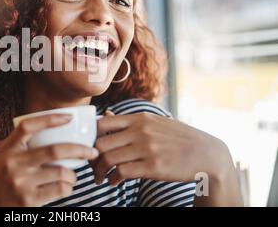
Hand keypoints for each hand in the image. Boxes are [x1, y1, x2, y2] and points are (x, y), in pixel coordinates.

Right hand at [0, 113, 98, 206]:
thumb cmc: (1, 177)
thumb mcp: (6, 156)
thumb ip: (23, 144)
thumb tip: (56, 128)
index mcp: (8, 148)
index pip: (28, 126)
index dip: (50, 119)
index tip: (70, 117)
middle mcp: (14, 163)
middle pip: (55, 150)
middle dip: (80, 150)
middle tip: (93, 151)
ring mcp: (21, 182)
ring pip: (62, 173)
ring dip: (73, 175)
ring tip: (72, 176)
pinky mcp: (29, 200)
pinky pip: (60, 190)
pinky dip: (68, 188)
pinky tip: (65, 187)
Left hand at [91, 111, 233, 185]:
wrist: (207, 154)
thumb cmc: (178, 138)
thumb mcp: (155, 122)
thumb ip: (129, 120)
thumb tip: (105, 115)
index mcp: (139, 118)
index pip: (102, 123)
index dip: (90, 136)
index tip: (90, 147)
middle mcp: (140, 131)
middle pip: (101, 143)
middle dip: (92, 157)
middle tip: (93, 166)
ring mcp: (146, 149)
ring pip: (109, 159)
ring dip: (100, 171)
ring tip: (100, 177)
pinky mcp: (153, 167)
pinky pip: (122, 173)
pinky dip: (113, 179)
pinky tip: (114, 182)